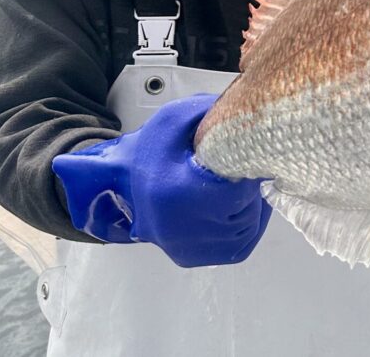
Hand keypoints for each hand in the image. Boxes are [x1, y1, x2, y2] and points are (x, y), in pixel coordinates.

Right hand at [52, 94, 270, 267]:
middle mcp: (180, 230)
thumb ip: (213, 113)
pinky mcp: (193, 258)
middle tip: (238, 170)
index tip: (243, 159)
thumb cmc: (150, 150)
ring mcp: (187, 249)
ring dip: (250, 205)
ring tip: (233, 186)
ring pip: (247, 227)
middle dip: (250, 187)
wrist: (119, 181)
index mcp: (177, 192)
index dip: (248, 172)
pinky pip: (240, 244)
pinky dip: (245, 224)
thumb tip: (251, 111)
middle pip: (246, 209)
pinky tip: (234, 206)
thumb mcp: (176, 119)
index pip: (240, 190)